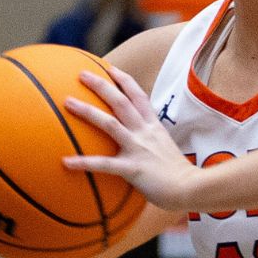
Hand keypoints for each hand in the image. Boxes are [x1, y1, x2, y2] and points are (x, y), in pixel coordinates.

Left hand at [60, 67, 199, 211]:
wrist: (192, 188)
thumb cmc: (177, 174)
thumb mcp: (165, 149)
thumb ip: (151, 142)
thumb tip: (137, 143)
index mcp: (153, 126)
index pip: (139, 96)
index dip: (124, 80)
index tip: (109, 68)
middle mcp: (145, 132)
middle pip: (121, 101)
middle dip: (101, 85)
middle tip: (81, 74)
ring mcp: (139, 148)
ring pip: (110, 123)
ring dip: (88, 111)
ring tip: (67, 103)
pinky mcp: (133, 168)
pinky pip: (104, 164)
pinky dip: (83, 162)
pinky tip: (65, 162)